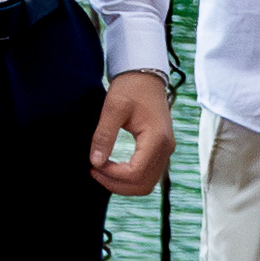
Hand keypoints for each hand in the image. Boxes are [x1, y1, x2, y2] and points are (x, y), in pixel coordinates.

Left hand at [91, 73, 174, 196]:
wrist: (145, 75)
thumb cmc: (131, 87)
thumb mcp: (113, 108)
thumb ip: (104, 136)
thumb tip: (95, 162)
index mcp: (157, 139)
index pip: (135, 173)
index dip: (112, 175)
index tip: (93, 166)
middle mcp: (166, 148)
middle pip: (143, 185)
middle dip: (117, 184)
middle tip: (94, 172)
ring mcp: (166, 150)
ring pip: (146, 184)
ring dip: (123, 184)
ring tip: (101, 171)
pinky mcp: (161, 150)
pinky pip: (148, 174)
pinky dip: (130, 178)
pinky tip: (113, 168)